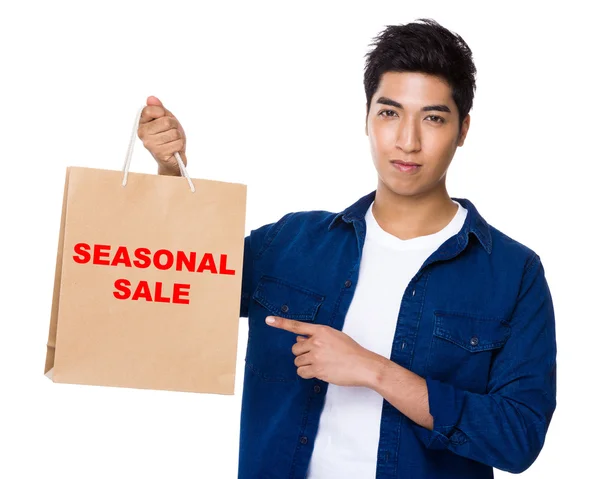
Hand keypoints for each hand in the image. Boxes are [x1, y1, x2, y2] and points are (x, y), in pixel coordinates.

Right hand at [138, 96, 186, 175]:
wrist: (173, 159)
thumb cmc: (169, 138)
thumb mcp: (166, 119)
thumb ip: (159, 109)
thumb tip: (151, 98)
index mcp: (142, 123)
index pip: (152, 109)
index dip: (163, 113)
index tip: (163, 121)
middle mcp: (142, 133)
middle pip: (167, 121)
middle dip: (174, 126)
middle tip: (170, 133)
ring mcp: (150, 144)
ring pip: (174, 132)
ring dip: (178, 137)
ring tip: (172, 141)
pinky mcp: (159, 153)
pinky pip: (177, 142)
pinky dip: (179, 145)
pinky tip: (174, 149)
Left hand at [265, 316, 384, 386]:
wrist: (363, 365)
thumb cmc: (351, 351)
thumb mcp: (335, 336)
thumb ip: (317, 336)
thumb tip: (299, 340)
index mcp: (321, 330)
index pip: (297, 326)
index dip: (281, 323)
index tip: (268, 320)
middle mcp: (316, 342)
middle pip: (295, 349)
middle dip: (302, 354)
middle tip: (315, 356)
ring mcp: (316, 356)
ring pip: (298, 361)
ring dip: (305, 364)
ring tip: (320, 364)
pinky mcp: (317, 370)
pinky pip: (302, 372)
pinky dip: (307, 373)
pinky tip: (318, 372)